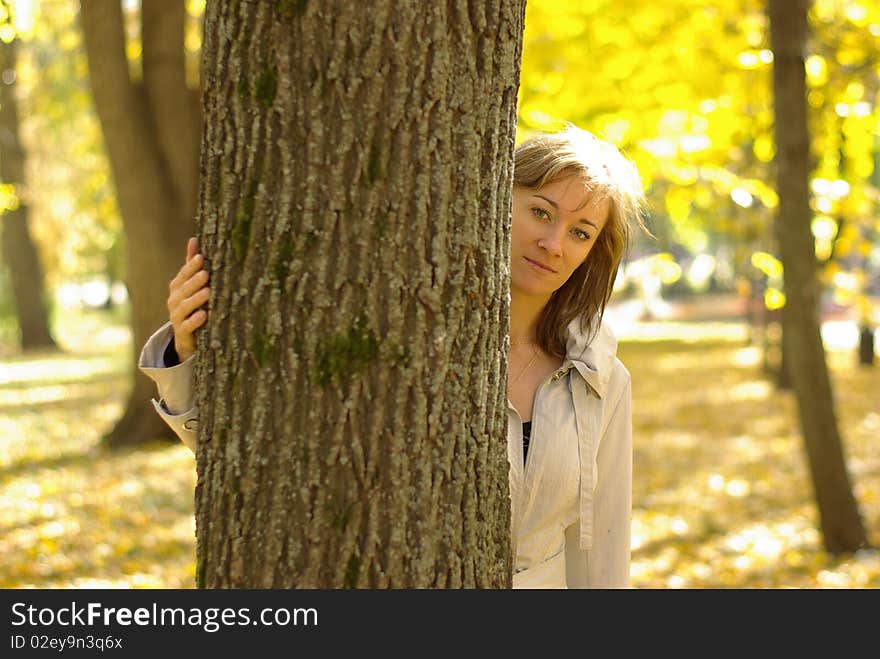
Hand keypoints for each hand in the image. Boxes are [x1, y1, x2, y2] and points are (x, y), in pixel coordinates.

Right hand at [167, 236, 209, 362]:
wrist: (185, 338)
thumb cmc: (191, 305)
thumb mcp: (190, 285)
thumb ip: (191, 264)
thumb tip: (194, 239)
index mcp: (177, 288)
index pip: (183, 275)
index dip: (191, 267)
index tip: (201, 258)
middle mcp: (174, 301)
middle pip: (183, 289)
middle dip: (194, 281)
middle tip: (206, 273)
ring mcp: (177, 317)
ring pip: (184, 307)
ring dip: (196, 299)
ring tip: (208, 292)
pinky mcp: (182, 333)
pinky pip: (187, 326)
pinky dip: (194, 321)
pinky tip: (204, 316)